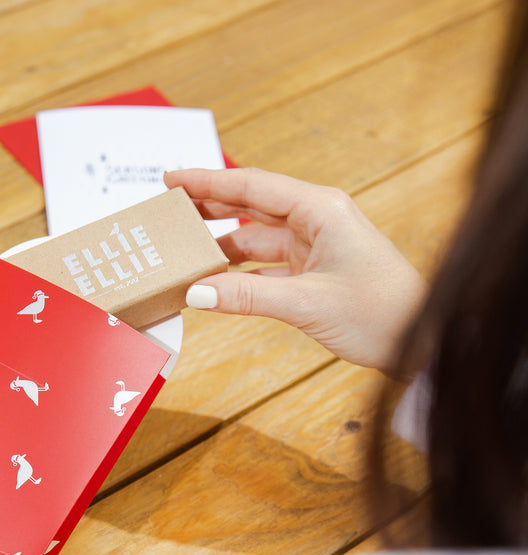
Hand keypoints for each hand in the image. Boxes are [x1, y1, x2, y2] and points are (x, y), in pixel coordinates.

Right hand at [165, 168, 426, 373]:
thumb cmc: (380, 313)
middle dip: (209, 206)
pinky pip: (266, 265)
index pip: (252, 187)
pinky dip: (240, 272)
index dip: (208, 182)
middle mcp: (317, 220)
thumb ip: (247, 296)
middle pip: (251, 206)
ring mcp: (316, 245)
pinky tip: (215, 280)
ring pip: (256, 237)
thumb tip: (196, 293)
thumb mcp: (306, 303)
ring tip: (184, 250)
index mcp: (321, 210)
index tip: (172, 179)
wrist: (419, 341)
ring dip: (222, 245)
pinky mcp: (314, 270)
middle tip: (169, 210)